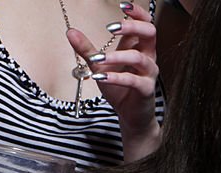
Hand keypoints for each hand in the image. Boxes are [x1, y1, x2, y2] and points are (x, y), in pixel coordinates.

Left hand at [67, 2, 160, 161]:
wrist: (130, 115)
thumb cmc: (120, 88)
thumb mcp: (101, 66)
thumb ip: (88, 49)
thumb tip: (70, 31)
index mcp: (140, 48)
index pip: (146, 24)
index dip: (137, 13)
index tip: (122, 4)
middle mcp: (148, 58)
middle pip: (150, 33)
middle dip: (132, 26)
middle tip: (111, 27)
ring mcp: (149, 74)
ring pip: (139, 58)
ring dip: (116, 56)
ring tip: (97, 60)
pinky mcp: (146, 90)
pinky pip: (133, 80)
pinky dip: (116, 77)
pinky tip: (100, 77)